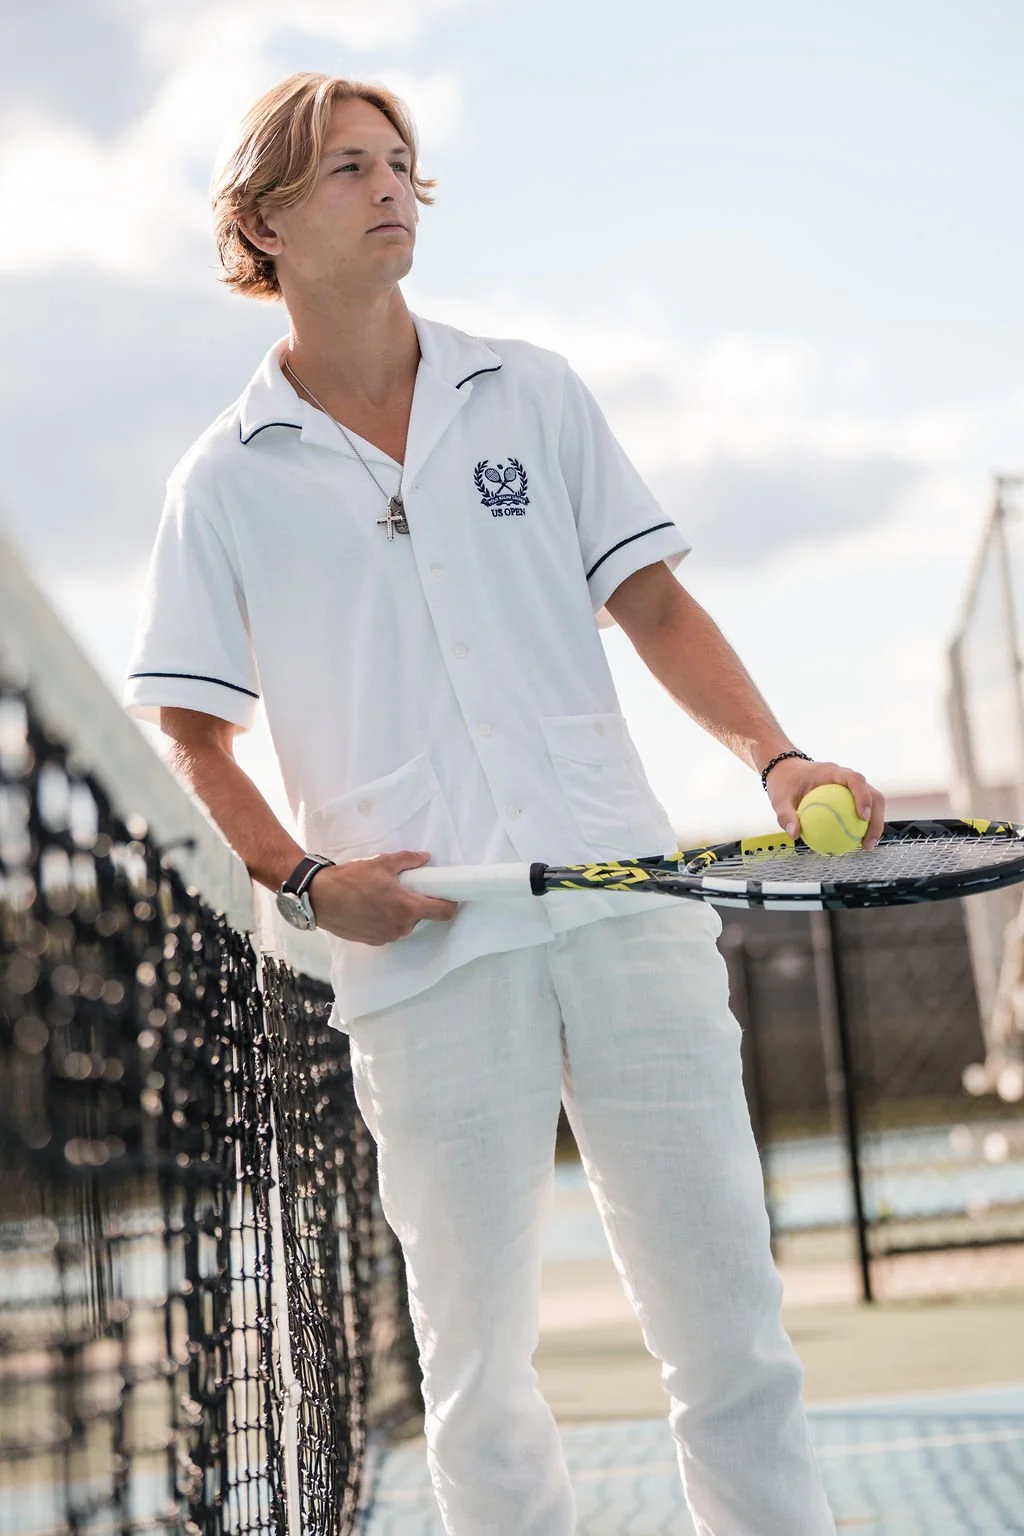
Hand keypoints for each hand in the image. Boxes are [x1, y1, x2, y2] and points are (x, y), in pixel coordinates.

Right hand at [309, 850, 457, 944]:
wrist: (319, 898)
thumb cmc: (351, 879)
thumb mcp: (381, 863)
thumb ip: (408, 861)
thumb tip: (425, 858)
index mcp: (407, 908)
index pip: (443, 912)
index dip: (450, 903)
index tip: (448, 894)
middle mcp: (400, 927)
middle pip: (422, 917)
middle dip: (418, 903)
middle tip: (404, 888)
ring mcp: (387, 936)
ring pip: (404, 924)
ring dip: (401, 912)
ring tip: (383, 897)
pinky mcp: (373, 941)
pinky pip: (389, 930)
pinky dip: (386, 920)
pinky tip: (372, 908)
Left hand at [764, 759, 885, 850]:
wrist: (785, 770)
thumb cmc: (784, 782)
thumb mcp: (779, 799)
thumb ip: (785, 815)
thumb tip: (794, 834)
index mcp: (832, 772)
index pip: (855, 780)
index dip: (863, 797)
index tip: (863, 817)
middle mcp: (845, 777)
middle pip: (872, 793)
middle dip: (877, 818)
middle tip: (868, 842)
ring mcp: (849, 786)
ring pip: (872, 802)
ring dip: (875, 824)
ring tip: (866, 846)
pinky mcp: (849, 795)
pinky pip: (860, 809)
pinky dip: (862, 825)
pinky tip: (855, 843)